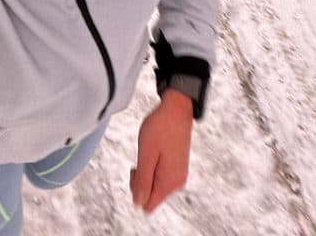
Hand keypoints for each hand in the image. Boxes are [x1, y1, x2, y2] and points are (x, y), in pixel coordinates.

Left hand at [129, 89, 192, 212]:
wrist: (177, 110)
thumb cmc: (161, 128)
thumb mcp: (146, 154)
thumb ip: (143, 180)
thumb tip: (139, 203)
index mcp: (169, 182)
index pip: (148, 205)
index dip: (136, 192)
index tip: (136, 171)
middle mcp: (177, 183)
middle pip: (151, 197)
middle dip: (140, 182)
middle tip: (139, 161)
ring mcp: (178, 175)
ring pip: (155, 187)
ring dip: (146, 174)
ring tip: (147, 154)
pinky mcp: (178, 167)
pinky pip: (160, 177)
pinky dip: (153, 168)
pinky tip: (153, 153)